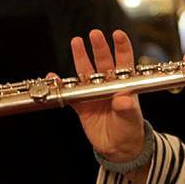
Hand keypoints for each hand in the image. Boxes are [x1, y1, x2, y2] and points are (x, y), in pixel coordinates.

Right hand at [67, 29, 145, 161]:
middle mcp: (108, 86)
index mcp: (124, 86)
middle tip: (94, 33)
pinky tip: (53, 77)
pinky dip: (60, 85)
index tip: (118, 34)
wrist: (118, 149)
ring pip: (85, 72)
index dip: (122, 47)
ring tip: (76, 41)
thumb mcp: (131, 120)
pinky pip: (69, 93)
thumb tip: (123, 100)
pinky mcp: (82, 105)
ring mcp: (94, 94)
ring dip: (80, 57)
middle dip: (99, 47)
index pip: (124, 62)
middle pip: (103, 62)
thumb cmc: (130, 131)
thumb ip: (127, 109)